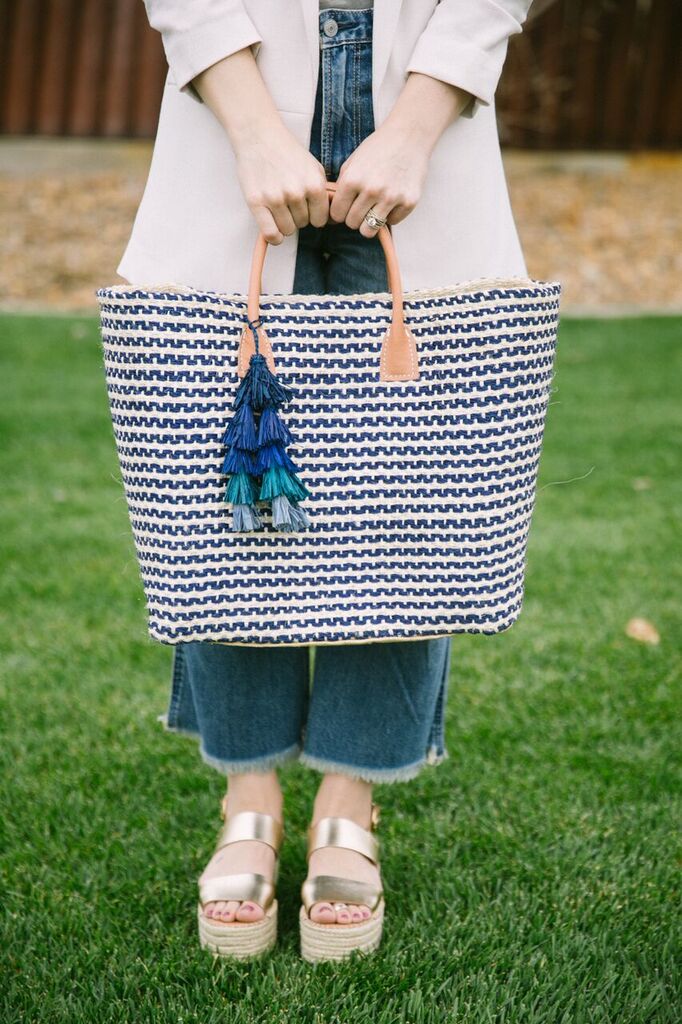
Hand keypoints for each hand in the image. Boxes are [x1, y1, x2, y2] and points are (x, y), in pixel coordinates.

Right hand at [191, 46, 329, 244]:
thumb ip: (323, 192)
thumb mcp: (314, 168)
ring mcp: (276, 198)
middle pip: (303, 225)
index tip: (307, 210)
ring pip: (287, 230)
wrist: (259, 135)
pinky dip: (274, 237)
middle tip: (289, 203)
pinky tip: (274, 231)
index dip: (314, 217)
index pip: (320, 220)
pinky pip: (270, 234)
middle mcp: (296, 193)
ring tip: (279, 208)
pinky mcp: (256, 202)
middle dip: (298, 217)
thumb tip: (330, 220)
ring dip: (285, 224)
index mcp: (314, 185)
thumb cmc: (287, 152)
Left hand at [330, 120, 429, 237]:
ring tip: (373, 209)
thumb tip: (334, 212)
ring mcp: (391, 197)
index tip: (346, 207)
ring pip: (369, 230)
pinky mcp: (408, 202)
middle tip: (361, 207)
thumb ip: (342, 186)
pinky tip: (392, 201)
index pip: (337, 214)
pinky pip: (392, 222)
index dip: (340, 212)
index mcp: (352, 180)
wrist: (409, 136)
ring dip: (369, 222)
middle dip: (354, 217)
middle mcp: (371, 190)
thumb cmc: (378, 148)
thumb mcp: (352, 163)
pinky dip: (390, 215)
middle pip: (352, 224)